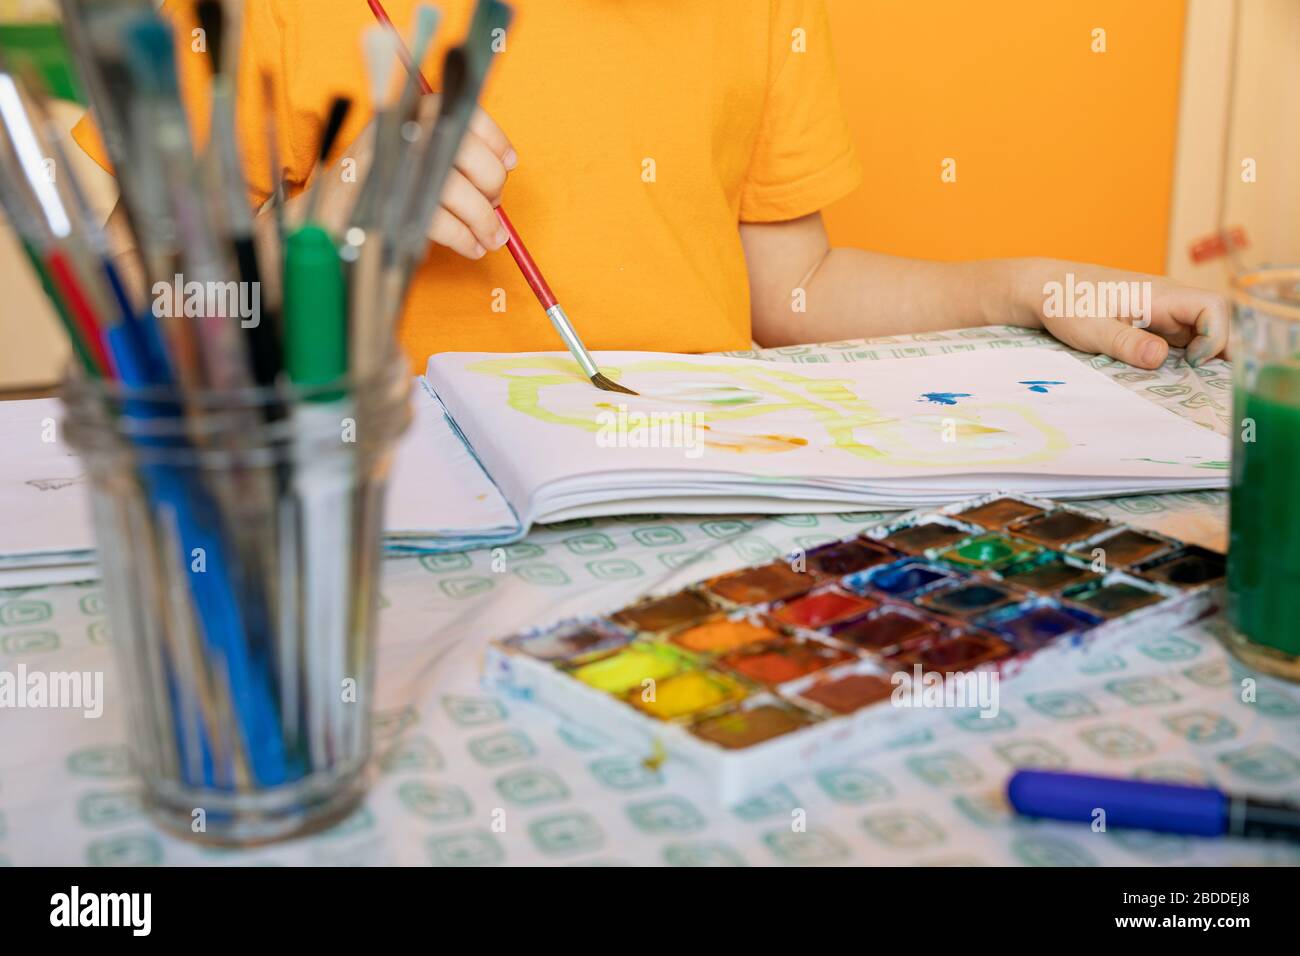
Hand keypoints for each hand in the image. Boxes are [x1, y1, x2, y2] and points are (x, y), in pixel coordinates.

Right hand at [309, 101, 516, 260]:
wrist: (331, 208)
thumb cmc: (384, 184)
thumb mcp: (417, 156)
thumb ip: (453, 156)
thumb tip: (499, 178)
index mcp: (414, 112)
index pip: (464, 113)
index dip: (493, 139)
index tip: (508, 164)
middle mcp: (402, 131)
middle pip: (464, 151)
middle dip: (490, 185)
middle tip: (495, 208)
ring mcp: (390, 163)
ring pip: (453, 188)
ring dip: (482, 219)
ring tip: (490, 238)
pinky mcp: (383, 198)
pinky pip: (437, 219)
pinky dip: (462, 237)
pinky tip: (471, 246)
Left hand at [1029, 262, 1229, 368]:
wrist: (1046, 289)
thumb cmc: (1068, 302)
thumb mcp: (1093, 328)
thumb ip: (1127, 343)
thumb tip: (1160, 358)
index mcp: (1162, 295)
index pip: (1214, 306)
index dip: (1216, 335)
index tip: (1190, 361)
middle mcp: (1169, 302)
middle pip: (1213, 323)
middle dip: (1214, 353)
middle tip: (1197, 383)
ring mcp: (1162, 314)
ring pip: (1197, 335)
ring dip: (1195, 360)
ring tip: (1185, 386)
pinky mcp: (1150, 325)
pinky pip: (1176, 341)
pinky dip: (1177, 359)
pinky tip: (1166, 379)